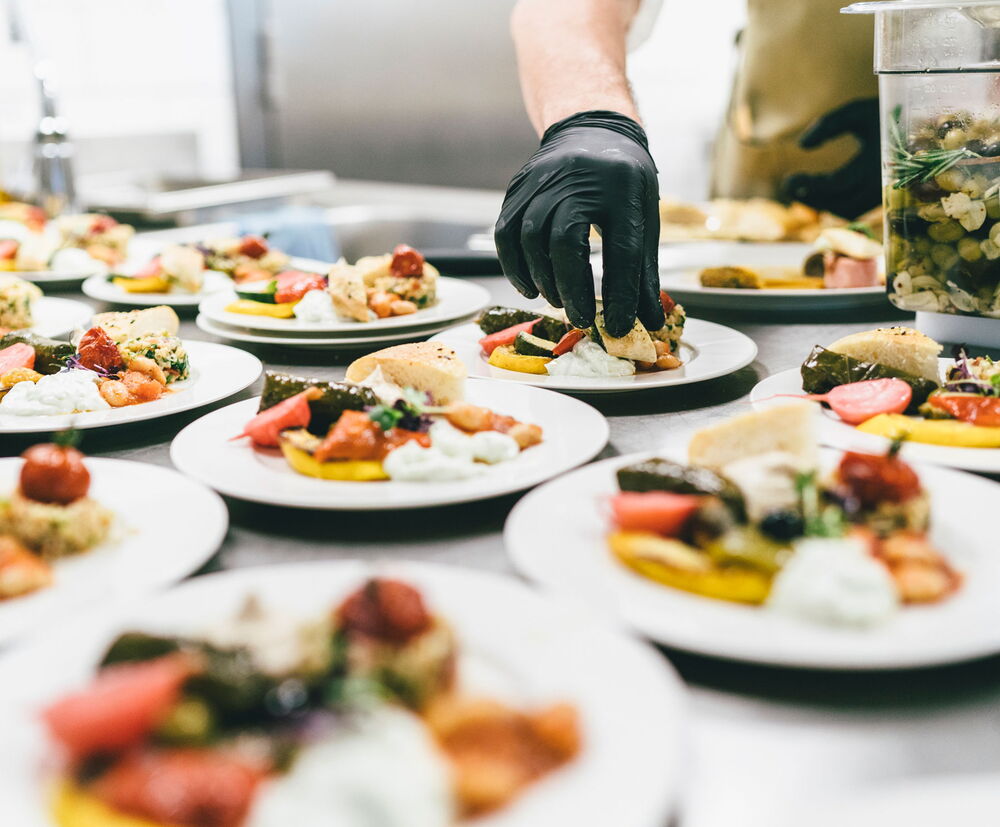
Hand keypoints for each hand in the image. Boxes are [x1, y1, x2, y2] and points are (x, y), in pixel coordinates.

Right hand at [495, 110, 663, 337]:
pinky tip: (531, 286)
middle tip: (581, 317)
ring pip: (530, 239)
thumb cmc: (623, 182)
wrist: (592, 131)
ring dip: (543, 280)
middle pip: (565, 242)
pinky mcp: (518, 188)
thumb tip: (650, 321)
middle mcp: (578, 178)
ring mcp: (542, 180)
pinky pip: (507, 234)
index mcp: (622, 186)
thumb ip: (644, 270)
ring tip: (559, 300)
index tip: (617, 325)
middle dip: (572, 288)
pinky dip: (515, 267)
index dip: (620, 293)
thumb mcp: (644, 216)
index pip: (622, 248)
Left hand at [781, 97, 880, 219]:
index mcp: (878, 159)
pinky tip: (817, 192)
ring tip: (799, 189)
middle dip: (811, 199)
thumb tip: (801, 146)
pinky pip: (857, 209)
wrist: (927, 121)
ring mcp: (887, 192)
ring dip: (821, 204)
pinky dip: (835, 204)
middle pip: (840, 205)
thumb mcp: (857, 110)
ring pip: (849, 211)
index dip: (809, 185)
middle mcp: (885, 181)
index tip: (787, 179)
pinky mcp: (885, 196)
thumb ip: (828, 124)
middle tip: (788, 186)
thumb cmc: (887, 111)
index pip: (836, 183)